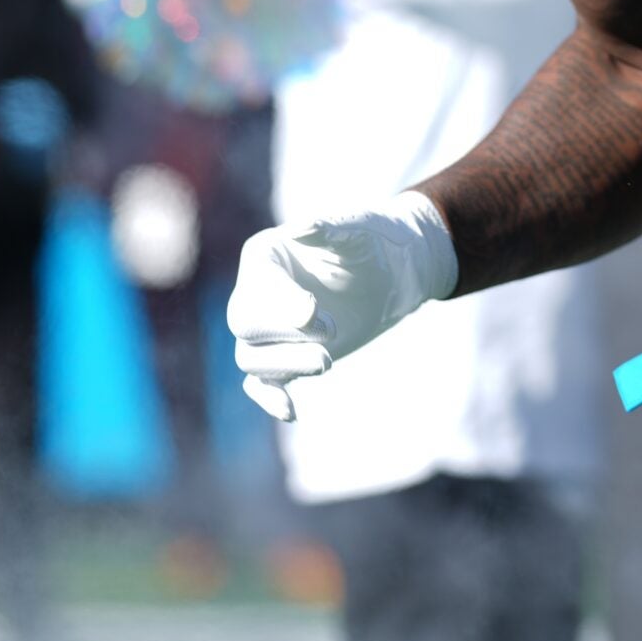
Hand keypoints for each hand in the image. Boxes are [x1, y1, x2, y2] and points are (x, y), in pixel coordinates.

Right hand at [225, 189, 457, 421]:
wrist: (395, 270)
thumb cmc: (374, 241)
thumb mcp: (356, 230)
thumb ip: (329, 230)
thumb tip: (304, 228)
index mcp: (264, 255)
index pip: (254, 288)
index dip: (279, 306)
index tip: (313, 312)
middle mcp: (257, 291)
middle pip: (246, 326)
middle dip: (284, 339)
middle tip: (330, 342)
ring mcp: (271, 328)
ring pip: (252, 358)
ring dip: (285, 367)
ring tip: (328, 362)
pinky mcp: (286, 356)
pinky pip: (263, 383)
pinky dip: (271, 399)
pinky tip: (291, 412)